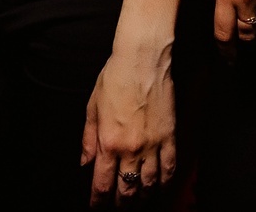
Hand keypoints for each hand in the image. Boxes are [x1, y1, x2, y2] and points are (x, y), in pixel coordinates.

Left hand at [82, 40, 176, 204]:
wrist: (144, 58)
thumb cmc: (117, 76)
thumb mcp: (92, 107)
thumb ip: (88, 139)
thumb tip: (85, 162)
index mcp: (109, 143)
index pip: (102, 185)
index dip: (99, 201)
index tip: (96, 206)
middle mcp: (131, 149)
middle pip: (126, 190)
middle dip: (120, 204)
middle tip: (117, 206)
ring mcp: (153, 145)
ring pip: (149, 184)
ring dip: (142, 198)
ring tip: (137, 202)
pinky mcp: (171, 137)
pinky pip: (169, 168)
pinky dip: (164, 182)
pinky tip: (159, 187)